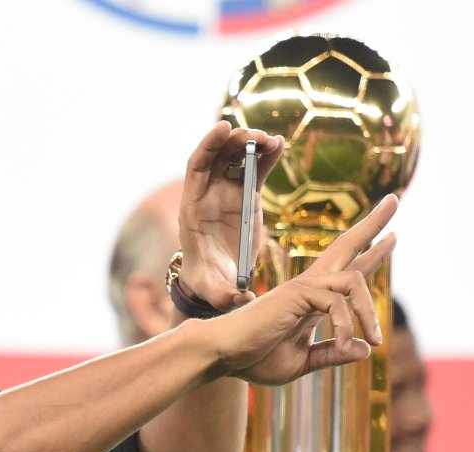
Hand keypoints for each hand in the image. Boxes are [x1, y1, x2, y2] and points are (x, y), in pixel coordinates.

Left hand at [178, 121, 283, 311]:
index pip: (196, 166)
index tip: (225, 128)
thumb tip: (243, 300)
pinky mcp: (246, 196)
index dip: (209, 145)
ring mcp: (227, 192)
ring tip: (272, 141)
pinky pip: (255, 170)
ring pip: (237, 158)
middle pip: (217, 156)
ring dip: (252, 144)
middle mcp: (208, 194)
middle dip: (235, 141)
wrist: (214, 279)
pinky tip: (279, 145)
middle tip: (256, 137)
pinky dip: (266, 156)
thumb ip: (225, 295)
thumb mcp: (213, 291)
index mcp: (193, 208)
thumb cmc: (208, 283)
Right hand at [208, 194, 399, 384]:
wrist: (223, 356)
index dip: (371, 253)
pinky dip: (346, 324)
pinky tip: (347, 342)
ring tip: (378, 336)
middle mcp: (309, 285)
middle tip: (395, 199)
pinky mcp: (295, 293)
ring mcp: (302, 286)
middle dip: (373, 223)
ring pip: (353, 278)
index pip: (348, 270)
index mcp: (312, 300)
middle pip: (346, 245)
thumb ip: (332, 354)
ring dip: (370, 309)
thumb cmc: (254, 359)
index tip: (393, 235)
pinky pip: (336, 301)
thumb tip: (365, 349)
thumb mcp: (303, 361)